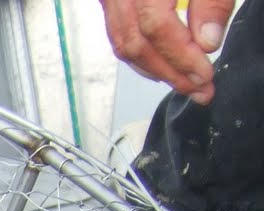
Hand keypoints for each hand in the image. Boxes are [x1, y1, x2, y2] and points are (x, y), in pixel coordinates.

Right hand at [98, 0, 233, 103]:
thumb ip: (210, 2)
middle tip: (197, 90)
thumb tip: (207, 42)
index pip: (156, 27)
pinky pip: (117, 33)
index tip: (203, 75)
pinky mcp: (111, 0)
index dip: (180, 56)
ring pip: (122, 43)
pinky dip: (139, 55)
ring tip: (183, 82)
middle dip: (168, 72)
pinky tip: (160, 65)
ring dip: (153, 69)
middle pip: (135, 42)